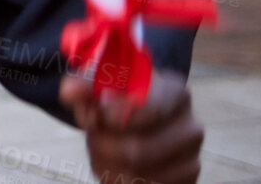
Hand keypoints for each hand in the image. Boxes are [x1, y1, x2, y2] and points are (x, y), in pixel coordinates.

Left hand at [60, 69, 202, 183]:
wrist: (138, 121)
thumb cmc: (120, 100)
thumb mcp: (102, 85)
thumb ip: (83, 86)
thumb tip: (69, 92)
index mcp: (176, 92)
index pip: (149, 110)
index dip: (115, 116)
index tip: (97, 115)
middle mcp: (191, 126)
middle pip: (137, 150)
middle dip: (103, 145)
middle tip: (93, 136)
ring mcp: (192, 158)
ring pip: (137, 174)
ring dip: (108, 163)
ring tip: (104, 148)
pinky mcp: (186, 181)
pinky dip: (120, 179)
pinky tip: (117, 164)